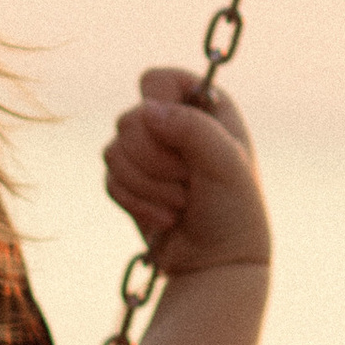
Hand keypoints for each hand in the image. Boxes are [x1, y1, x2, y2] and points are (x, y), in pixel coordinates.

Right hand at [103, 69, 269, 276]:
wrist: (219, 264)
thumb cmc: (234, 211)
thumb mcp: (226, 164)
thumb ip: (192, 128)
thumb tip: (146, 111)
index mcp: (202, 107)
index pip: (156, 80)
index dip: (160, 105)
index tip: (180, 137)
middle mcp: (173, 125)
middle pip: (128, 120)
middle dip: (155, 162)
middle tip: (188, 183)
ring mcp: (148, 156)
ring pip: (112, 152)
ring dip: (147, 187)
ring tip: (181, 205)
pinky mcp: (130, 185)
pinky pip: (110, 181)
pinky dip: (136, 205)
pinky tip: (167, 221)